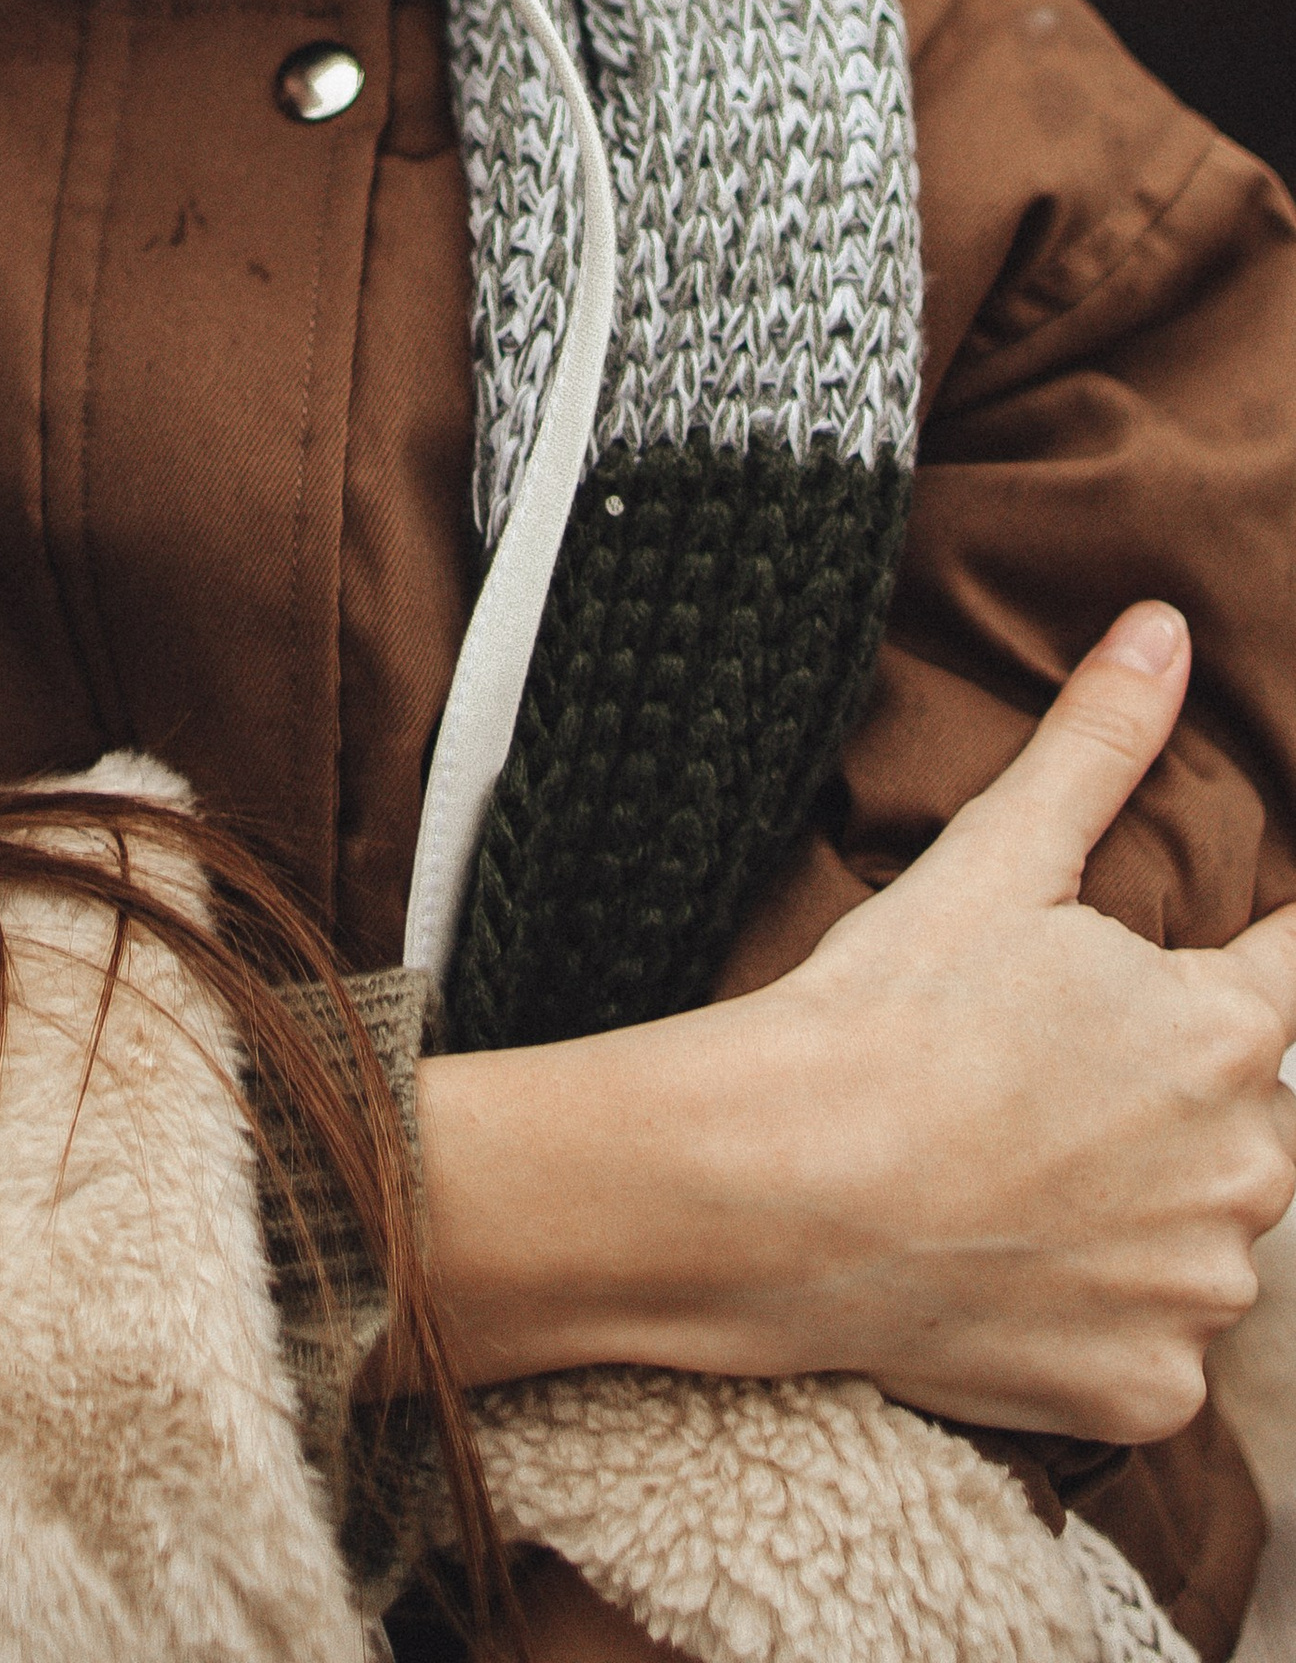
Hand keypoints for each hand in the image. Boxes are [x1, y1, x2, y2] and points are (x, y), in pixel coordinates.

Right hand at [757, 600, 1295, 1434]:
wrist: (771, 1188)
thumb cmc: (882, 1015)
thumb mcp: (995, 860)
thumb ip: (1099, 744)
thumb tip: (1165, 628)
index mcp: (1227, 1035)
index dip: (1260, 956)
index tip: (1187, 977)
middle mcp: (1248, 1170)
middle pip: (1238, 1111)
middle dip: (1161, 1089)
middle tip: (1035, 1071)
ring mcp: (1199, 1292)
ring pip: (1199, 1230)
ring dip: (1135, 1201)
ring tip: (1009, 1166)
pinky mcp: (1146, 1389)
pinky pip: (1151, 1343)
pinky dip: (1095, 1309)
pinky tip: (1007, 1261)